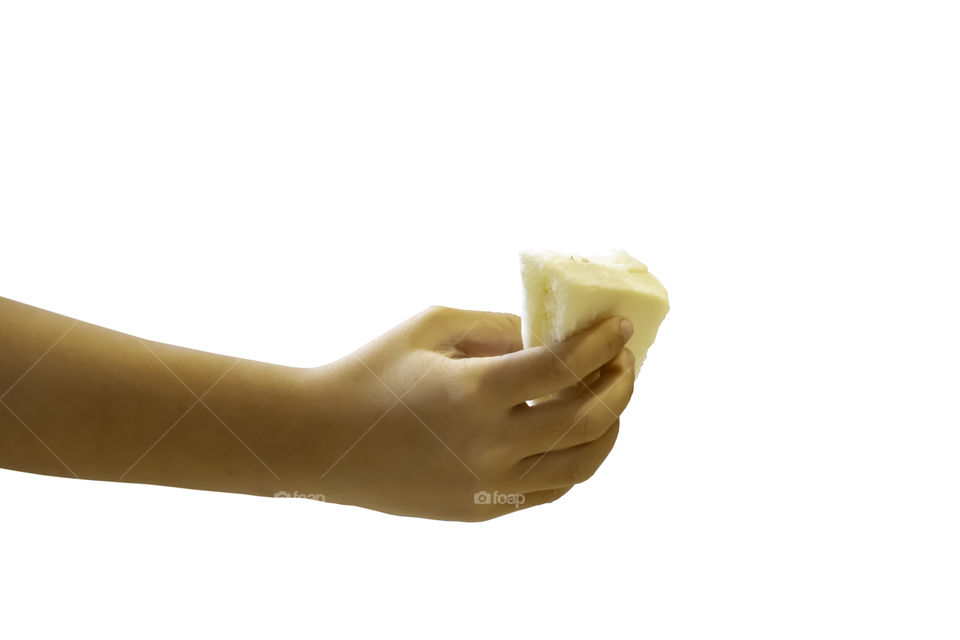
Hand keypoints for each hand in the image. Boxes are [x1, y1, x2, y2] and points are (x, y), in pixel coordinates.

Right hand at [290, 305, 635, 520]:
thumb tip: (553, 334)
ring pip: (580, 465)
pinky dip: (576, 461)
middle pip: (586, 420)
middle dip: (619, 384)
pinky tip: (577, 434)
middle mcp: (487, 446)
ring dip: (609, 428)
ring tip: (609, 398)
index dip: (601, 343)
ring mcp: (487, 485)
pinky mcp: (482, 509)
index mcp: (472, 392)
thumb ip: (499, 328)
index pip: (563, 367)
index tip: (619, 327)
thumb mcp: (433, 328)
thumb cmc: (372, 371)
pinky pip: (550, 489)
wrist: (323, 440)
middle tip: (624, 360)